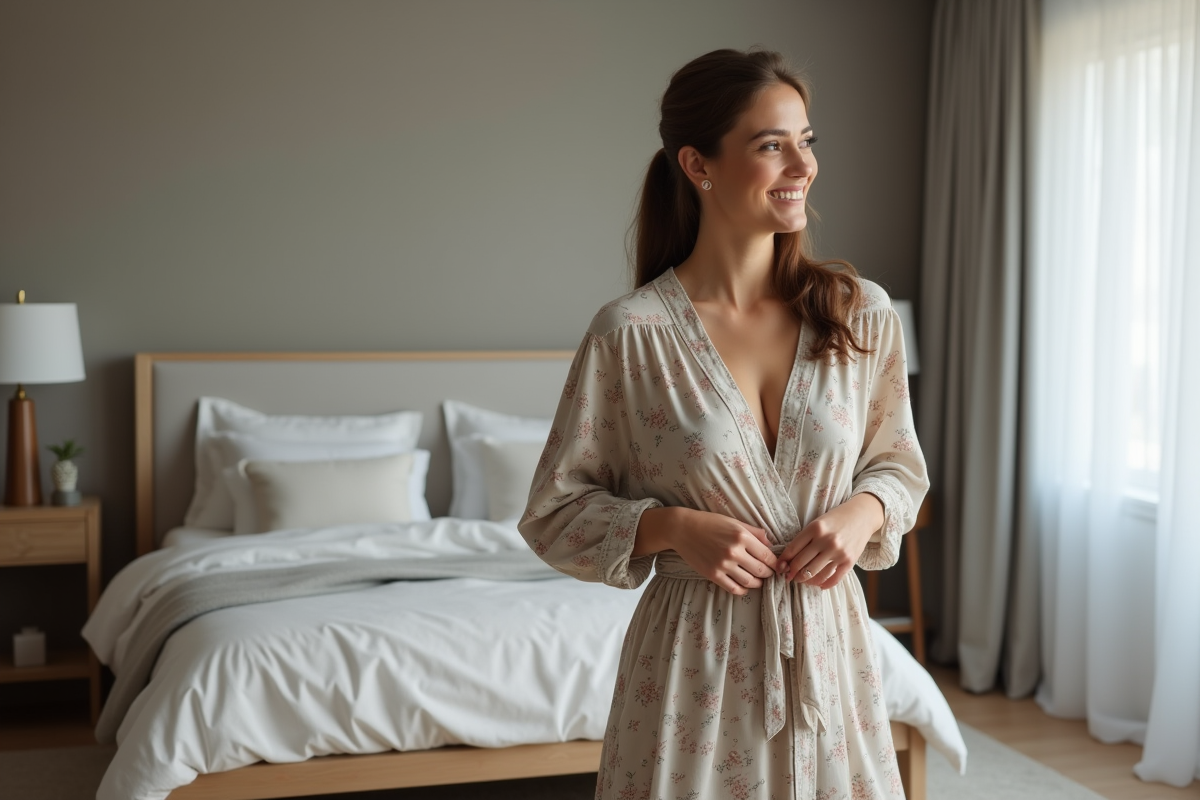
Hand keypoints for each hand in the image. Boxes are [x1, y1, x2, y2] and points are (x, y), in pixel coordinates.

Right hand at [635, 507, 777, 595]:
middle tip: (768, 573)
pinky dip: (743, 590)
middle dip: (768, 574)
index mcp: (742, 537)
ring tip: (758, 580)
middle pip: (761, 570)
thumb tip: (770, 544)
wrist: (683, 529)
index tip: (776, 565)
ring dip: (758, 583)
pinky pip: (734, 588)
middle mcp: (734, 552)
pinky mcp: (713, 575)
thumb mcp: (734, 522)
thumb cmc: (709, 523)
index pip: (767, 556)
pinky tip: (744, 586)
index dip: (775, 563)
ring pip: (749, 582)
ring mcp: (723, 565)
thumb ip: (754, 533)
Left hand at [776, 493, 883, 589]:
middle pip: (801, 563)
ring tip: (802, 580)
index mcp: (815, 528)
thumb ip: (805, 538)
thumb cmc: (836, 519)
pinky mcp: (849, 561)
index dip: (783, 561)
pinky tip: (819, 584)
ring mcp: (838, 552)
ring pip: (815, 573)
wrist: (862, 516)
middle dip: (792, 573)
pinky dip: (823, 584)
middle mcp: (826, 540)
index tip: (780, 567)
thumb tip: (788, 559)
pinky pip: (833, 579)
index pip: (793, 549)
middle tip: (789, 576)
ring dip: (805, 580)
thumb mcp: (818, 522)